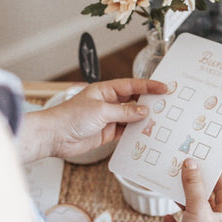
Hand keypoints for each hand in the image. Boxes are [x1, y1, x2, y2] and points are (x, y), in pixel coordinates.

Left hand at [22, 78, 166, 162]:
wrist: (54, 136)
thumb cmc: (71, 117)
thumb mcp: (101, 111)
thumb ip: (124, 112)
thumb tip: (143, 111)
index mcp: (106, 90)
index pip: (132, 85)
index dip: (149, 86)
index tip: (164, 87)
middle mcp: (108, 102)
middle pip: (134, 100)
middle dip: (149, 103)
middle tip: (167, 105)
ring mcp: (108, 118)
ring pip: (131, 117)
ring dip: (143, 120)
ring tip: (160, 122)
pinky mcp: (107, 133)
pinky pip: (125, 131)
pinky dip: (135, 133)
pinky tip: (145, 135)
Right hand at [163, 159, 221, 221]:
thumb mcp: (198, 207)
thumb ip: (193, 185)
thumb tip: (191, 163)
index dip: (216, 178)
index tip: (205, 165)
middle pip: (207, 202)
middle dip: (196, 189)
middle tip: (185, 174)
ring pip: (192, 215)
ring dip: (183, 203)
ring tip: (174, 191)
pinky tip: (166, 215)